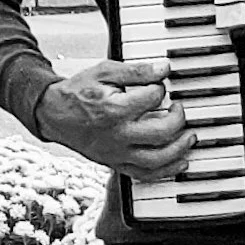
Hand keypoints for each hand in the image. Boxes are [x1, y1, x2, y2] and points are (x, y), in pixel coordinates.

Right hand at [35, 59, 194, 181]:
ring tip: (189, 136)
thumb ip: (136, 71)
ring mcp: (117, 153)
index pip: (154, 98)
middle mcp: (118, 135)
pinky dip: (166, 171)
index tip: (159, 84)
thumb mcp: (105, 71)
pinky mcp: (116, 164)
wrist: (55, 115)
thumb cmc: (79, 91)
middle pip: (161, 132)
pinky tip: (180, 162)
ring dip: (180, 149)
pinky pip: (145, 175)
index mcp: (115, 109)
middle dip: (178, 118)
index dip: (162, 87)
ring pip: (157, 160)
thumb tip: (164, 69)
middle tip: (180, 107)